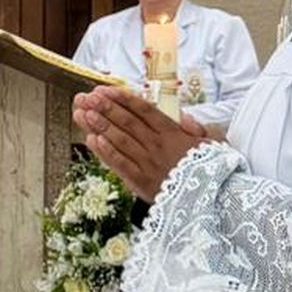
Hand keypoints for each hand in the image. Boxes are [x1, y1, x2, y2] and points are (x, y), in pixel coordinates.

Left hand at [72, 87, 211, 200]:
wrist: (208, 201)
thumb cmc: (208, 170)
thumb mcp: (209, 144)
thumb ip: (195, 127)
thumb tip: (182, 114)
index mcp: (173, 133)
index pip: (144, 110)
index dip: (122, 99)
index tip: (105, 90)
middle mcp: (158, 145)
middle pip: (128, 122)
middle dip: (105, 108)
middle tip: (86, 98)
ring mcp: (148, 163)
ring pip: (120, 140)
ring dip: (100, 125)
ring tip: (82, 113)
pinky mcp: (141, 182)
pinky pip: (121, 164)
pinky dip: (106, 152)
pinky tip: (92, 140)